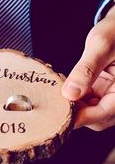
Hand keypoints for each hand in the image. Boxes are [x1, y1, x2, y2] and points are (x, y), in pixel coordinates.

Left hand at [62, 5, 114, 130]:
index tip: (59, 116)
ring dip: (75, 107)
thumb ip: (86, 70)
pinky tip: (67, 90)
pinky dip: (76, 99)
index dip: (81, 117)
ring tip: (58, 96)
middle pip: (97, 117)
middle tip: (54, 104)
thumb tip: (70, 94)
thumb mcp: (101, 45)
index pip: (104, 113)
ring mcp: (112, 94)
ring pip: (92, 112)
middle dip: (76, 113)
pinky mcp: (104, 91)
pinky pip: (89, 102)